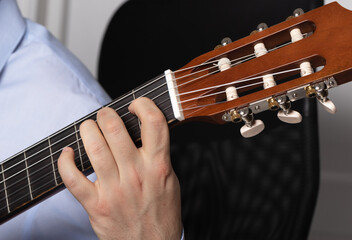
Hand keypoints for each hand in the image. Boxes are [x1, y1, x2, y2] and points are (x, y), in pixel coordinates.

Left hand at [58, 97, 181, 239]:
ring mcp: (115, 190)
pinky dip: (65, 161)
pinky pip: (72, 178)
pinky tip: (68, 153)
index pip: (154, 123)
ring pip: (94, 148)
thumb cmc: (161, 212)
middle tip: (104, 115)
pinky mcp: (96, 205)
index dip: (143, 104)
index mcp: (158, 166)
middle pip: (115, 129)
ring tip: (88, 127)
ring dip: (87, 130)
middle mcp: (136, 175)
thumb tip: (143, 129)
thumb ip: (157, 155)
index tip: (135, 105)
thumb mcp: (169, 179)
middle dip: (105, 114)